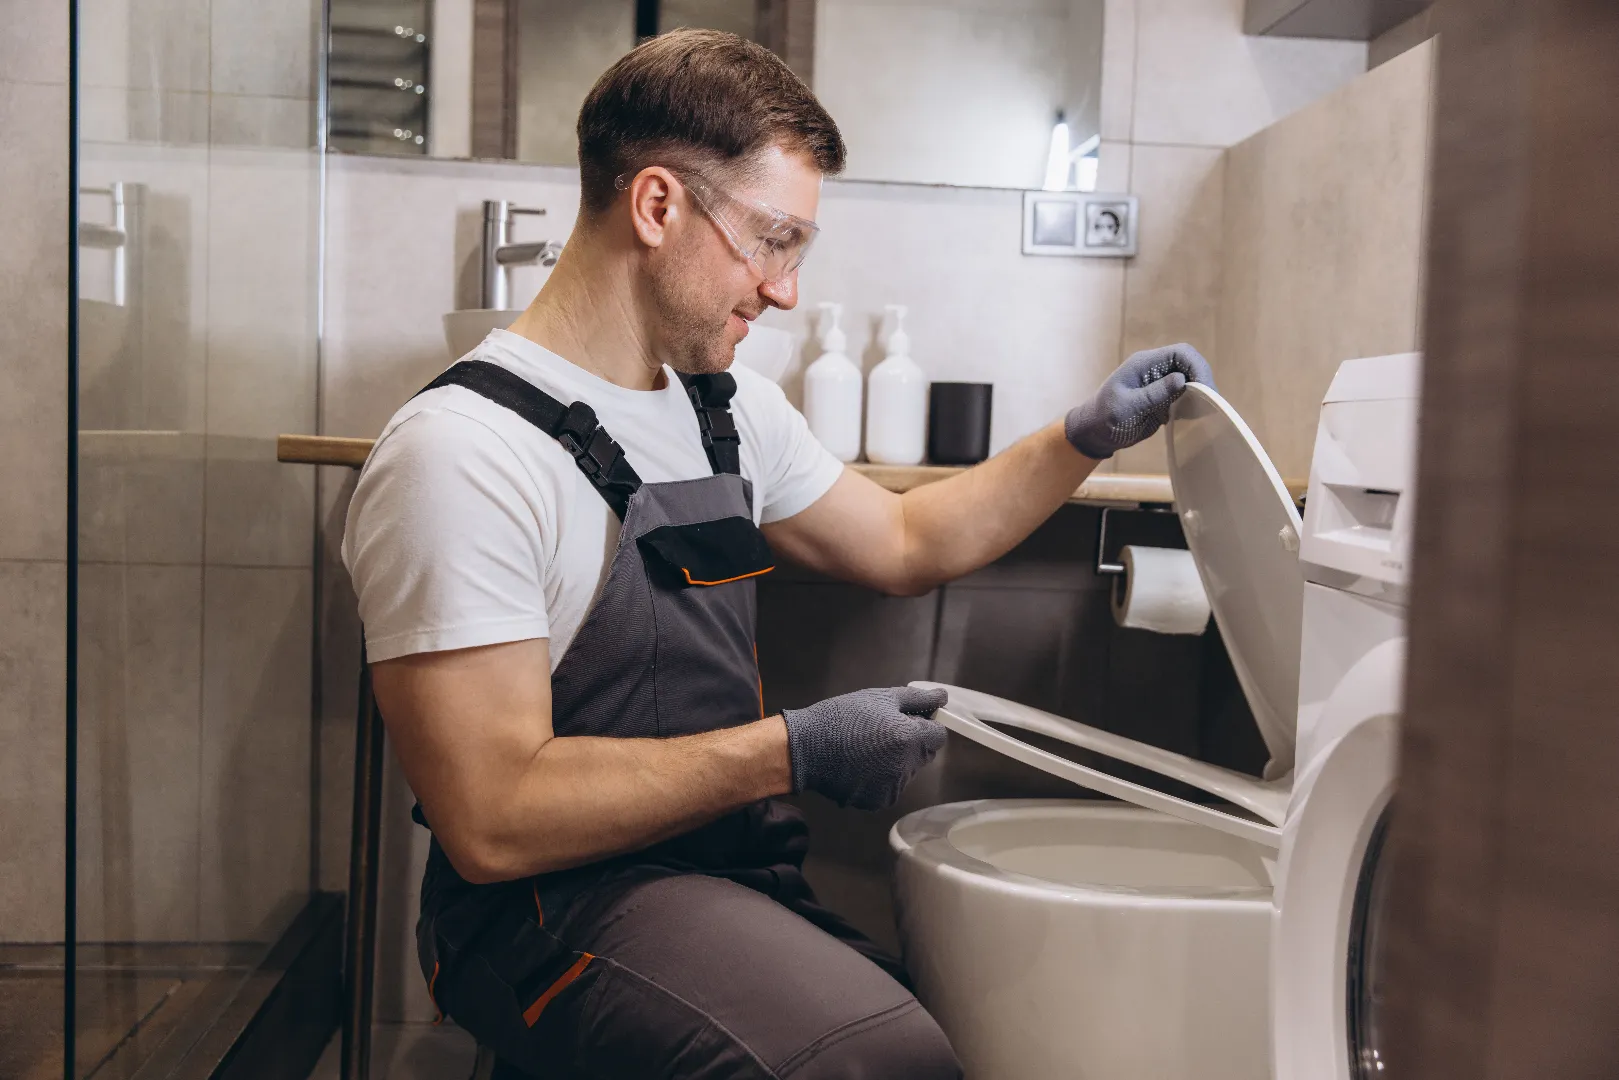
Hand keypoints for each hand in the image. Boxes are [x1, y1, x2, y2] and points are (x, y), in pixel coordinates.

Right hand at [781, 686, 948, 809]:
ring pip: (907, 771)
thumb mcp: (880, 697)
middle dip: (912, 743)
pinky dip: (881, 777)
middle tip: (883, 731)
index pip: (939, 735)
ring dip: (896, 761)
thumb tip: (941, 698)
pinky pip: (890, 786)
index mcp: (910, 739)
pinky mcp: (878, 801)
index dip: (926, 725)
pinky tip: (860, 764)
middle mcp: (906, 767)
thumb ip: (917, 699)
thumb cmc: (842, 718)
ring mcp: (893, 788)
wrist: (806, 748)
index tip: (908, 720)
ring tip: (867, 748)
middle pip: (924, 754)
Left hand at [1064, 343, 1214, 459]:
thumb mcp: (1127, 406)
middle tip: (1210, 402)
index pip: (1181, 353)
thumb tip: (1182, 379)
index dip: (1197, 366)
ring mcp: (1159, 384)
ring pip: (1189, 380)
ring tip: (1204, 411)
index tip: (1204, 388)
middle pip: (1189, 364)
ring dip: (1199, 393)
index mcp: (1145, 364)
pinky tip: (1192, 417)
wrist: (1094, 433)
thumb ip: (1154, 393)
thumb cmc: (1104, 418)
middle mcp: (1155, 370)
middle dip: (1202, 380)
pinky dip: (1192, 404)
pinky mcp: (1162, 399)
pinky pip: (1184, 396)